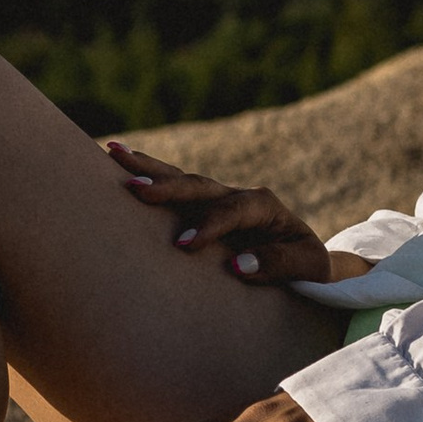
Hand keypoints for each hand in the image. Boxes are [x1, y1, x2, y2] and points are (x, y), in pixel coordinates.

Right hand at [101, 138, 369, 285]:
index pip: (235, 211)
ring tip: (113, 153)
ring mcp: (219, 197)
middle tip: (134, 188)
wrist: (308, 255)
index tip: (182, 245)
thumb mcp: (310, 268)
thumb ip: (280, 264)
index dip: (209, 225)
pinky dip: (148, 171)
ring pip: (181, 178)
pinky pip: (174, 184)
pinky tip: (117, 157)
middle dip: (168, 186)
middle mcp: (239, 195)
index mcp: (266, 207)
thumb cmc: (310, 265)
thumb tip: (237, 266)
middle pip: (201, 186)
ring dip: (148, 167)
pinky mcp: (205, 205)